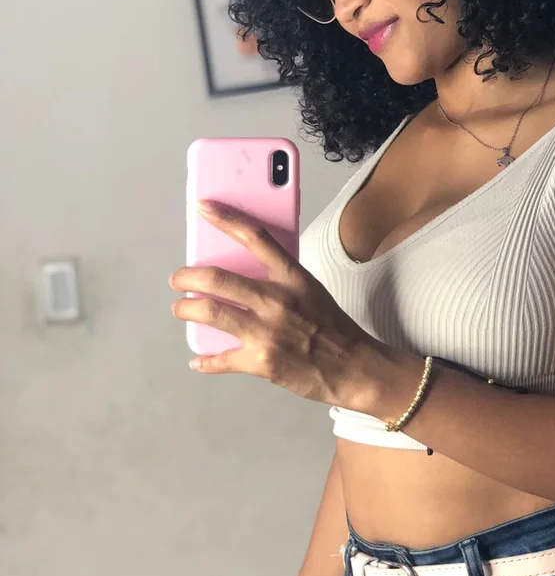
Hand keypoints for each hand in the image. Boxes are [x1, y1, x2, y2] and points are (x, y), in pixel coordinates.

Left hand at [169, 201, 378, 404]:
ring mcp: (266, 332)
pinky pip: (220, 359)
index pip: (254, 237)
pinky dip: (205, 360)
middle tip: (179, 279)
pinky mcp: (261, 362)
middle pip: (217, 278)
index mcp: (292, 278)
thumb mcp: (311, 290)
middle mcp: (276, 301)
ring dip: (186, 310)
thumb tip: (243, 274)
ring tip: (182, 309)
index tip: (203, 207)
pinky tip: (199, 360)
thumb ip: (280, 279)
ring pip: (209, 312)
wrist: (354, 367)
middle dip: (186, 277)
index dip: (225, 218)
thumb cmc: (333, 328)